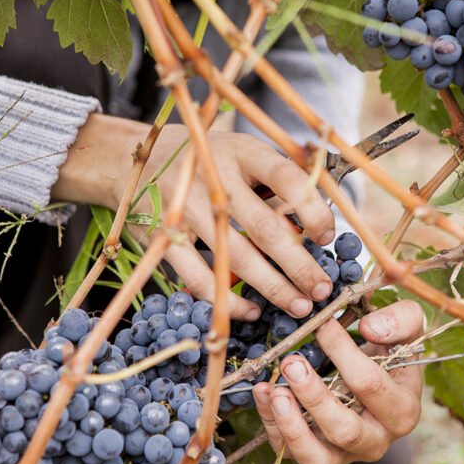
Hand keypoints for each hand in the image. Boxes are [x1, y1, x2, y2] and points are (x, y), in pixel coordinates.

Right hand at [53, 113, 335, 319]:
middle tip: (321, 289)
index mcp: (243, 152)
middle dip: (299, 265)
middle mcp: (214, 177)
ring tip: (299, 305)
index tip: (327, 237)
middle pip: (265, 227)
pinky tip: (251, 311)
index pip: (288, 179)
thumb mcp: (243, 153)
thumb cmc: (207, 161)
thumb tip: (322, 221)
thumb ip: (280, 180)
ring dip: (272, 287)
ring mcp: (185, 208)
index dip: (314, 211)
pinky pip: (198, 277)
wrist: (136, 160)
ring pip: (235, 256)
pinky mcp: (162, 236)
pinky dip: (227, 300)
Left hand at [252, 300, 423, 463]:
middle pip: (345, 430)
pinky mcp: (319, 456)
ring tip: (274, 391)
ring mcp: (346, 454)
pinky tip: (264, 393)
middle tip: (292, 362)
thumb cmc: (391, 351)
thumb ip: (401, 320)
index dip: (343, 353)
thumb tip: (371, 328)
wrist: (380, 379)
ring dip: (291, 425)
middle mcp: (377, 440)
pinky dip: (272, 426)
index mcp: (403, 410)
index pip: (370, 385)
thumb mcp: (409, 328)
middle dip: (314, 397)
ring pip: (317, 457)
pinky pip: (291, 453)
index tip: (321, 325)